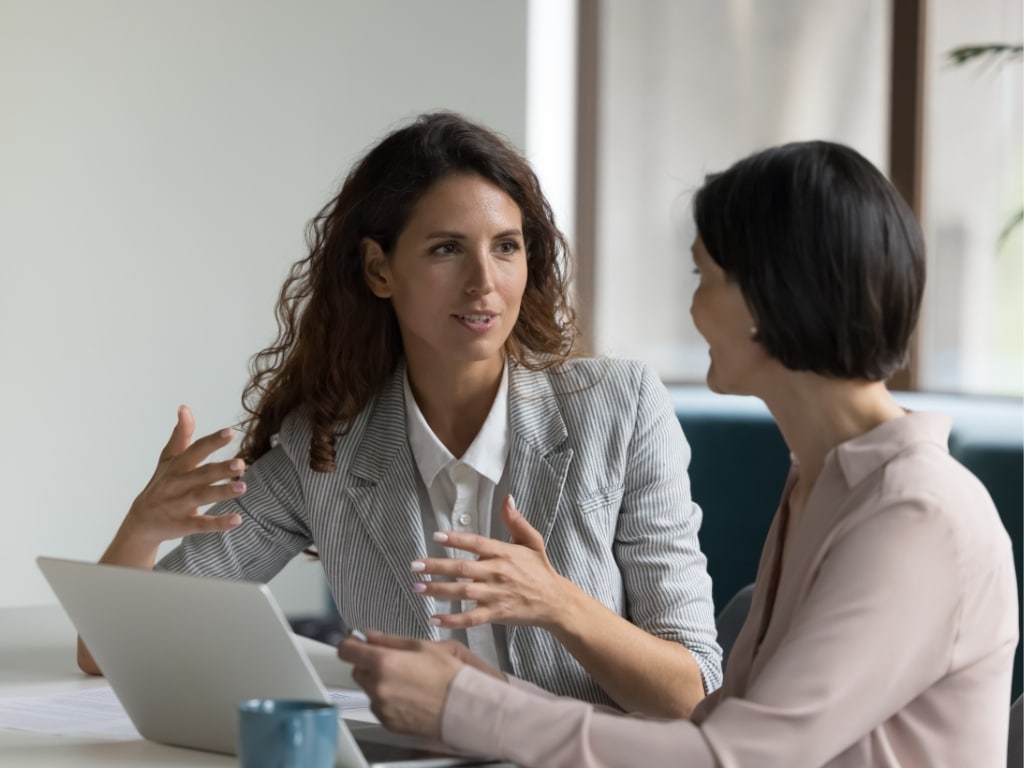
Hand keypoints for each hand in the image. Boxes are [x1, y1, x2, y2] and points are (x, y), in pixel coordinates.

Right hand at [118, 405, 245, 550]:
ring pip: (201, 497)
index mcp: (177, 466)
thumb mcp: (168, 459)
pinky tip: (237, 519)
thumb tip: (184, 407)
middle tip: (241, 463)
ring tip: (243, 487)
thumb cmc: (161, 484)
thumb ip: (180, 435)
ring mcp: (179, 505)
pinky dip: (219, 523)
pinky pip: (201, 524)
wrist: (140, 522)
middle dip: (220, 469)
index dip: (212, 441)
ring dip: (221, 492)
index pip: (195, 451)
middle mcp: (177, 484)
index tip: (230, 432)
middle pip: (200, 474)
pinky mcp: (183, 525)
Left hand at [337, 631, 470, 737]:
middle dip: (370, 664)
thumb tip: (369, 636)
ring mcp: (381, 706)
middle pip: (358, 670)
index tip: (356, 644)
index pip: (347, 651)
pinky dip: (388, 701)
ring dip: (379, 683)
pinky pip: (379, 707)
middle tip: (394, 663)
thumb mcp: (421, 646)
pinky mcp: (388, 722)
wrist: (461, 706)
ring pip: (369, 689)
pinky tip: (409, 697)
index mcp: (383, 662)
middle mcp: (377, 686)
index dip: (351, 644)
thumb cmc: (447, 674)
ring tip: (407, 682)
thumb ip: (389, 640)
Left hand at [411, 496, 574, 630]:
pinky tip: (434, 618)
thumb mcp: (533, 542)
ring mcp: (496, 595)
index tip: (436, 536)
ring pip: (462, 592)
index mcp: (505, 553)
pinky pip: (471, 617)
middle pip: (463, 568)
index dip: (456, 539)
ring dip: (438, 590)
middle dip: (436, 567)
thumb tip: (507, 498)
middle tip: (414, 566)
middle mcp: (498, 573)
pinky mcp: (496, 613)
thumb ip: (516, 521)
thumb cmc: (541, 571)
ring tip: (417, 588)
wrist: (555, 602)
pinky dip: (452, 619)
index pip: (476, 543)